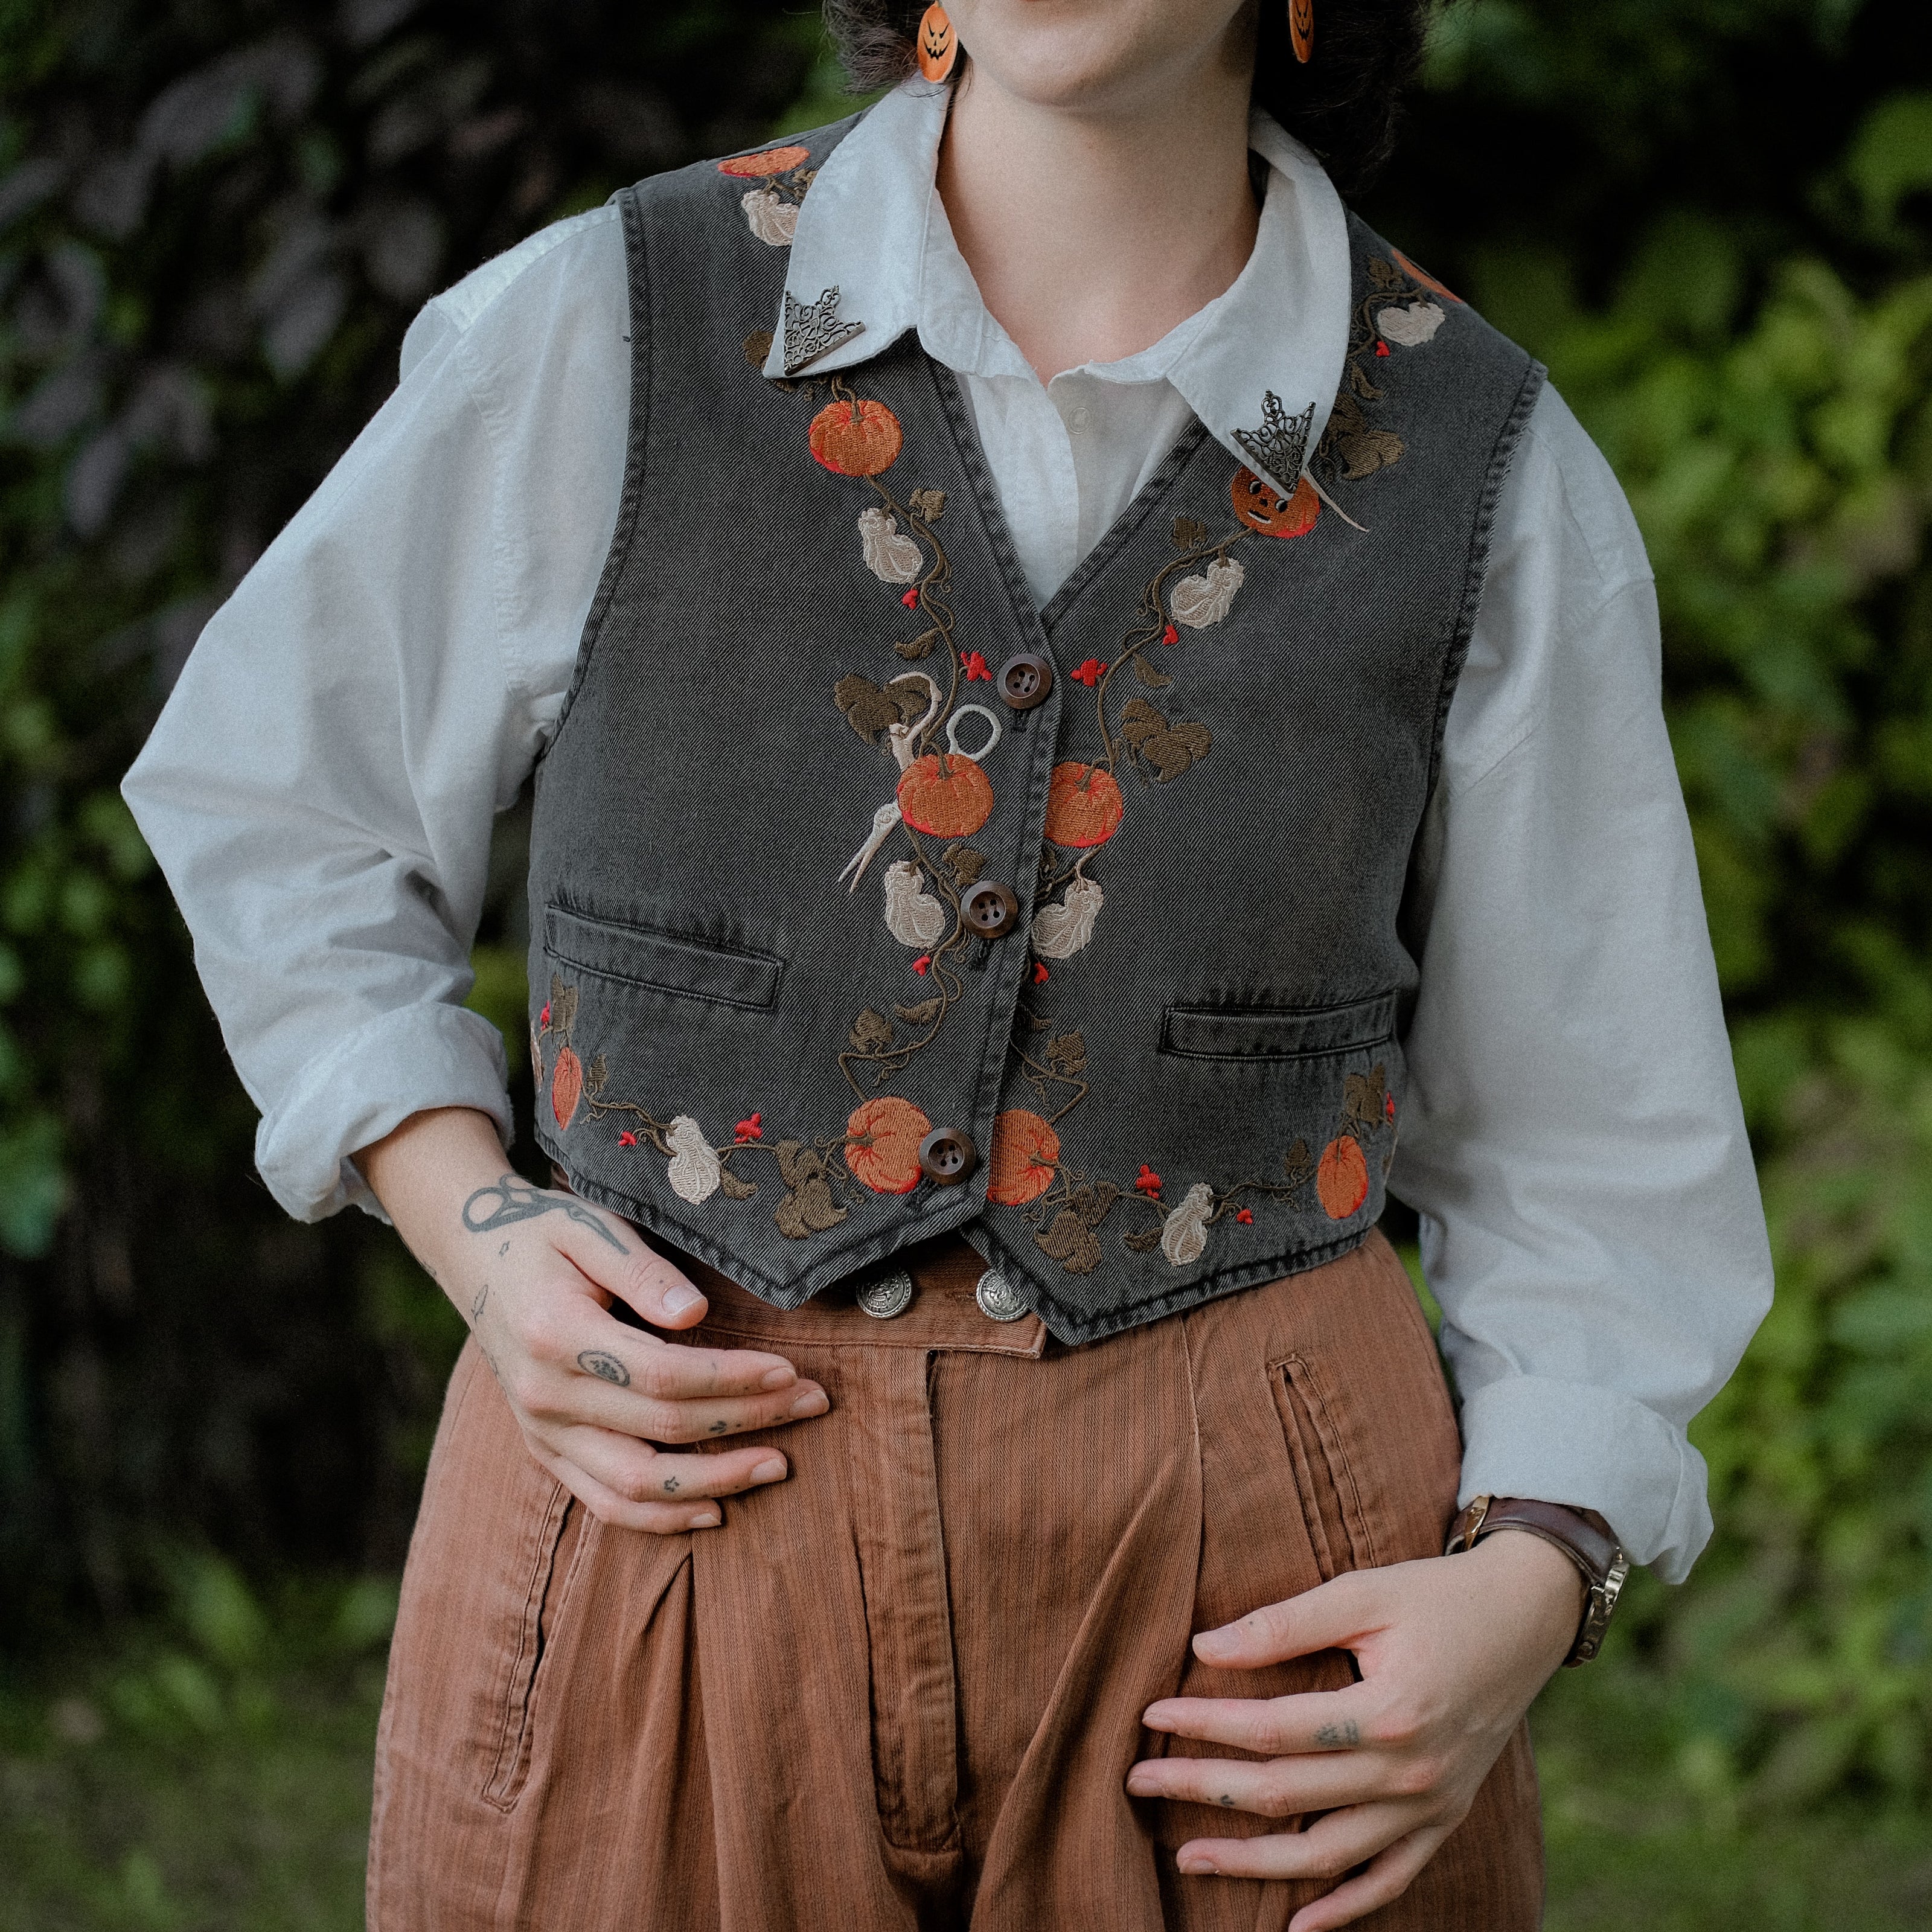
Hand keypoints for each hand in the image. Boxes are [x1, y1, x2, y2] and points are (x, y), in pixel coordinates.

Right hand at [357, 1108, 829, 1533]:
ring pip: (634, 1486)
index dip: (730, 1377)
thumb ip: (641, 1269)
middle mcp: (545, 1395)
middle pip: (662, 1429)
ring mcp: (542, 1432)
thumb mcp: (589, 1225)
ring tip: (780, 1465)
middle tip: (814, 1404)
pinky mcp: (545, 1451)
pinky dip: (661, 1518)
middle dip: (747, 1421)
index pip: (661, 1373)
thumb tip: (695, 1314)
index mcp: (556, 1334)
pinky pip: (605, 1502)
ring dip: (715, 1483)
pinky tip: (715, 1510)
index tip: (789, 1369)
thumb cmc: (545, 1234)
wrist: (475, 1258)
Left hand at [1126, 1532, 1585, 1929]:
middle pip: (1287, 1795)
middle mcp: (1410, 1772)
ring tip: (1189, 1855)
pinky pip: (1388, 1880)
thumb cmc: (1436, 1595)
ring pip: (1327, 1855)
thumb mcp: (1363, 1592)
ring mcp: (1430, 1806)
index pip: (1272, 1729)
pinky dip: (1343, 1908)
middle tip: (1138, 1782)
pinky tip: (1295, 1923)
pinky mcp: (1444, 1819)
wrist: (1526, 1618)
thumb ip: (1284, 1623)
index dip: (1205, 1725)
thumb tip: (1204, 1646)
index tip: (1150, 1717)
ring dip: (1254, 1863)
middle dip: (1205, 1790)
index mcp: (1388, 1711)